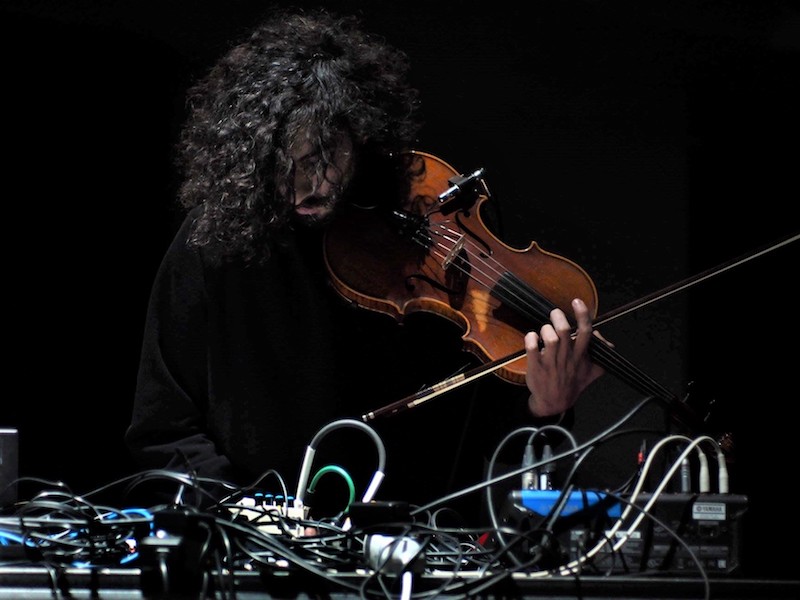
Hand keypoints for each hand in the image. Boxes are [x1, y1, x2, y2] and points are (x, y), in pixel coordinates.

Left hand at [524, 298, 605, 416]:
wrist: (554, 403)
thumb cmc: (573, 383)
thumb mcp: (594, 371)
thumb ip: (602, 354)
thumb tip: (605, 340)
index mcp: (580, 355)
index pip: (585, 332)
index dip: (582, 314)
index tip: (577, 301)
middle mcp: (567, 357)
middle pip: (564, 331)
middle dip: (558, 317)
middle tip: (554, 314)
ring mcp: (551, 363)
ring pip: (549, 338)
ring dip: (545, 328)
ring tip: (544, 330)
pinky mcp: (536, 367)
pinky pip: (532, 349)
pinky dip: (530, 338)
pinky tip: (531, 337)